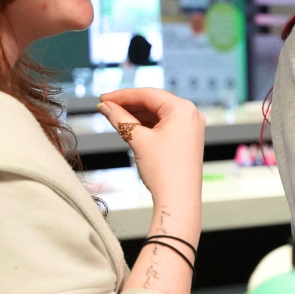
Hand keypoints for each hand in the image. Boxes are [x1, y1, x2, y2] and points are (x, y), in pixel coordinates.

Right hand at [98, 88, 204, 209]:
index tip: (103, 97)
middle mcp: (191, 114)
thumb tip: (105, 106)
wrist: (179, 199)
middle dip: (128, 104)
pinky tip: (130, 127)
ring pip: (158, 114)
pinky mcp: (187, 139)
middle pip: (154, 102)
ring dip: (136, 115)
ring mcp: (191, 127)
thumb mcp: (137, 139)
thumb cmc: (164, 170)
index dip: (122, 95)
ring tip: (114, 116)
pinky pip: (164, 125)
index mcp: (183, 109)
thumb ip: (120, 119)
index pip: (148, 94)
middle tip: (105, 106)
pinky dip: (147, 125)